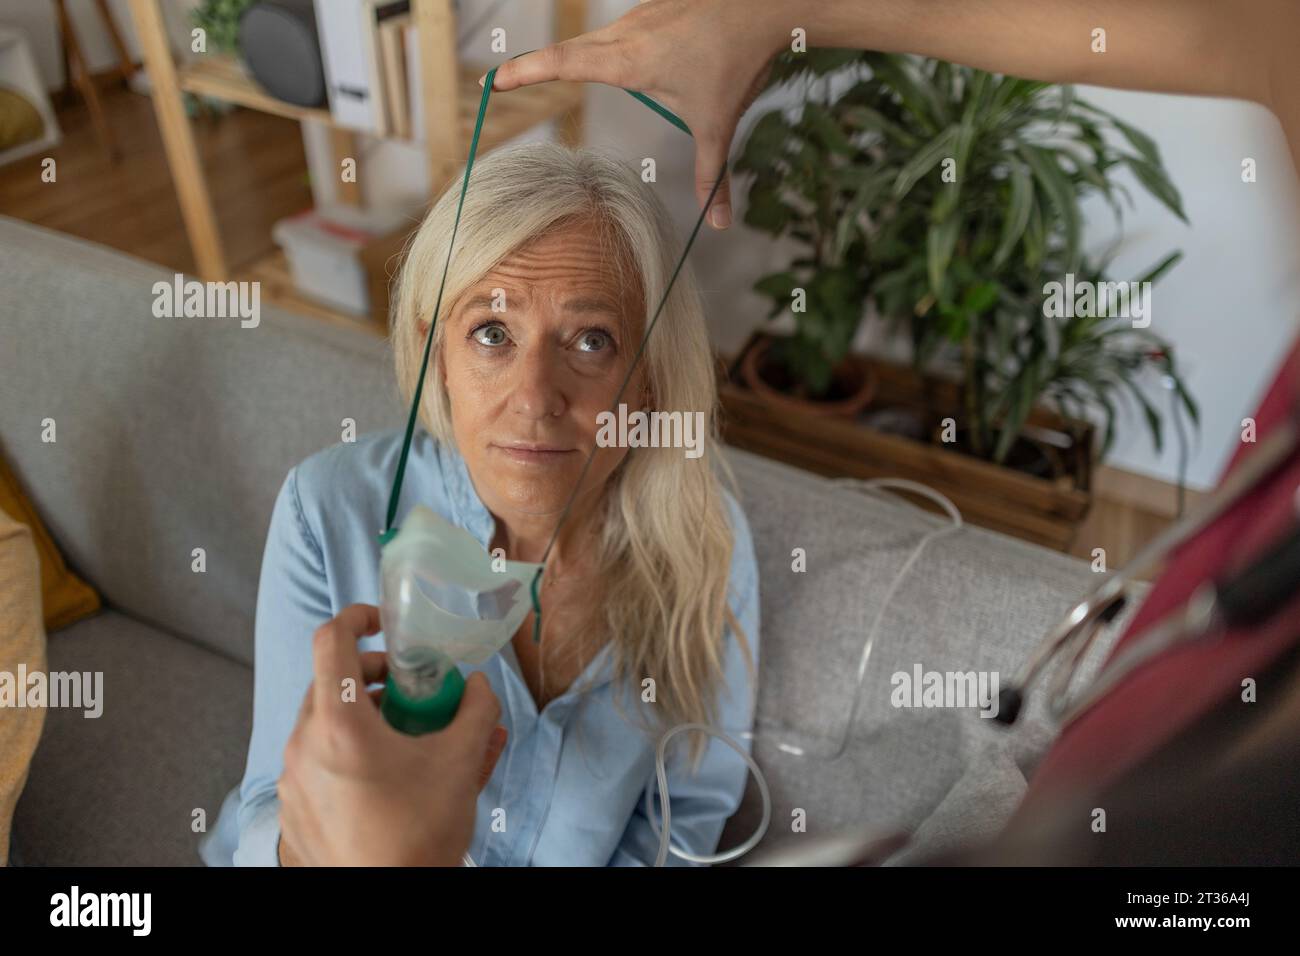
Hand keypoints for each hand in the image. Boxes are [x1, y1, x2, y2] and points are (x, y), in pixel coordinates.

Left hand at [277, 604, 507, 865]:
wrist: (392, 901)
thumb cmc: (421, 833)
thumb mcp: (461, 763)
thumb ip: (477, 711)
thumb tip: (479, 685)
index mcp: (339, 724)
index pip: (331, 641)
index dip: (356, 617)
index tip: (383, 623)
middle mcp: (303, 746)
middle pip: (330, 684)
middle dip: (373, 678)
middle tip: (411, 691)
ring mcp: (291, 781)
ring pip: (322, 726)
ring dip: (361, 717)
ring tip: (402, 739)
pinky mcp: (291, 811)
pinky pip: (314, 763)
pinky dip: (345, 755)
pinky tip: (382, 778)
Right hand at [485, 0, 789, 228]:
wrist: (766, 4)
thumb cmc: (738, 61)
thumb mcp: (719, 126)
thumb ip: (713, 176)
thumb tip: (718, 223)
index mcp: (629, 61)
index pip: (561, 64)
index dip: (525, 71)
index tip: (497, 79)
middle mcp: (627, 32)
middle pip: (570, 50)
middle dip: (538, 65)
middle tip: (507, 78)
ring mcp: (641, 14)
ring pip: (600, 38)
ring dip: (585, 56)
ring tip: (557, 70)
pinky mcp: (656, 6)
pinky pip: (626, 28)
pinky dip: (617, 45)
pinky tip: (639, 57)